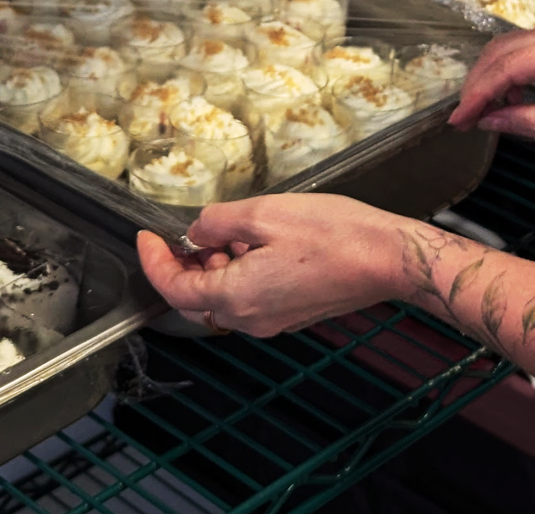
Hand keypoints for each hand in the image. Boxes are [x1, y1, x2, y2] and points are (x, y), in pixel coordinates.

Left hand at [137, 194, 411, 336]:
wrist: (388, 258)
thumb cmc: (334, 235)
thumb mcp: (264, 213)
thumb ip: (218, 222)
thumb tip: (197, 231)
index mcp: (236, 296)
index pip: (173, 288)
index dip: (153, 261)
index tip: (145, 237)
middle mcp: (250, 319)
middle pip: (194, 300)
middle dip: (181, 267)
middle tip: (178, 236)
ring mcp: (272, 321)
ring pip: (222, 300)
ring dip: (211, 269)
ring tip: (225, 234)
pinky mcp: (291, 315)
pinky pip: (249, 299)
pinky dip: (236, 275)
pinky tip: (253, 246)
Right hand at [448, 19, 534, 137]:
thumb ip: (528, 121)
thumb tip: (488, 122)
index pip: (505, 70)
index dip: (477, 96)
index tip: (459, 120)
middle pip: (497, 54)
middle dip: (476, 87)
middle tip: (465, 119)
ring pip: (503, 50)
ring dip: (487, 80)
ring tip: (484, 111)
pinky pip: (517, 51)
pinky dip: (504, 74)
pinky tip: (509, 98)